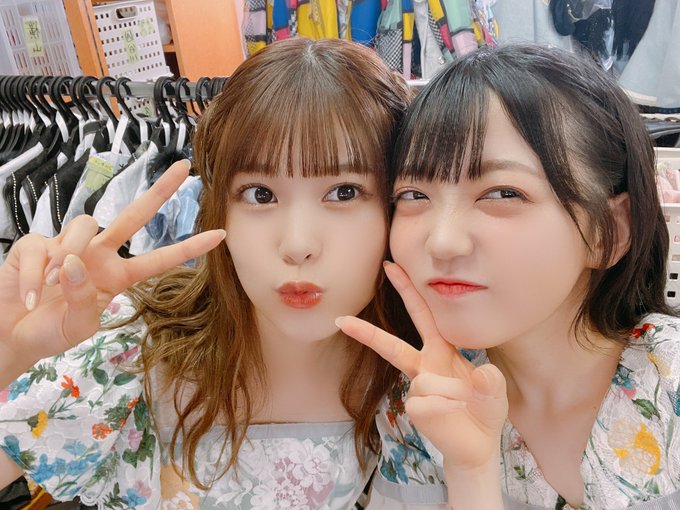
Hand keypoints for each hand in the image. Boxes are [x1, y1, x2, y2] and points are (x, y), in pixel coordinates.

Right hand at [0, 160, 224, 379]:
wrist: (8, 335)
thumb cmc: (49, 332)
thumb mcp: (77, 326)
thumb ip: (83, 299)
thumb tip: (74, 262)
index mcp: (118, 276)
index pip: (159, 258)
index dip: (189, 248)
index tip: (220, 234)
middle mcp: (99, 256)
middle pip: (134, 216)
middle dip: (160, 192)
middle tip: (184, 168)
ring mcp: (68, 246)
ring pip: (86, 224)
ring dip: (71, 252)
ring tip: (52, 286)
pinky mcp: (36, 244)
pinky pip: (41, 246)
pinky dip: (36, 272)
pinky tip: (32, 292)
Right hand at [336, 262, 507, 470]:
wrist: (479, 446)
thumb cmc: (484, 411)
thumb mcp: (495, 390)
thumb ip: (491, 381)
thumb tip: (483, 373)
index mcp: (442, 350)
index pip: (423, 315)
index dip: (408, 290)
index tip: (391, 266)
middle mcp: (425, 366)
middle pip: (393, 344)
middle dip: (368, 331)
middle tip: (342, 320)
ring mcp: (417, 388)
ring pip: (429, 381)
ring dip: (454, 392)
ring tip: (465, 404)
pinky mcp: (415, 408)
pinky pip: (429, 401)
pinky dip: (447, 408)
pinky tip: (454, 415)